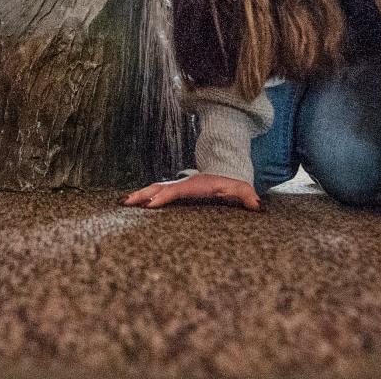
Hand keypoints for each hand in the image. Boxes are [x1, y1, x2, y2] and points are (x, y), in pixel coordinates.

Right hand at [122, 173, 261, 210]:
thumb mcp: (241, 189)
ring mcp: (176, 187)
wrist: (224, 174)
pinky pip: (155, 193)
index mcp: (195, 185)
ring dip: (139, 195)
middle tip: (128, 202)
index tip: (150, 204)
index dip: (164, 196)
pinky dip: (142, 197)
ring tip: (123, 203)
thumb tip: (257, 206)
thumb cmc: (231, 185)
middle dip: (143, 194)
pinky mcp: (173, 192)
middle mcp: (182, 184)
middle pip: (160, 187)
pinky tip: (131, 205)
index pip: (177, 190)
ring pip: (154, 189)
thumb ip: (248, 196)